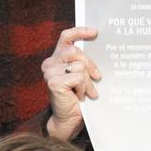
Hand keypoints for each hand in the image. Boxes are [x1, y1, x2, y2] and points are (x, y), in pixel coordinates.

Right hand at [41, 27, 101, 141]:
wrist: (69, 119)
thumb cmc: (77, 96)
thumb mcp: (82, 74)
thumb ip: (83, 61)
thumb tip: (100, 47)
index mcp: (57, 58)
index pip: (66, 37)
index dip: (80, 31)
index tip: (95, 32)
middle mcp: (50, 63)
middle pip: (77, 51)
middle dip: (90, 64)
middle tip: (97, 77)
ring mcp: (49, 72)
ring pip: (79, 65)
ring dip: (87, 81)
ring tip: (86, 92)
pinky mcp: (53, 82)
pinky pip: (77, 77)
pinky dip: (83, 88)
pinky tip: (80, 96)